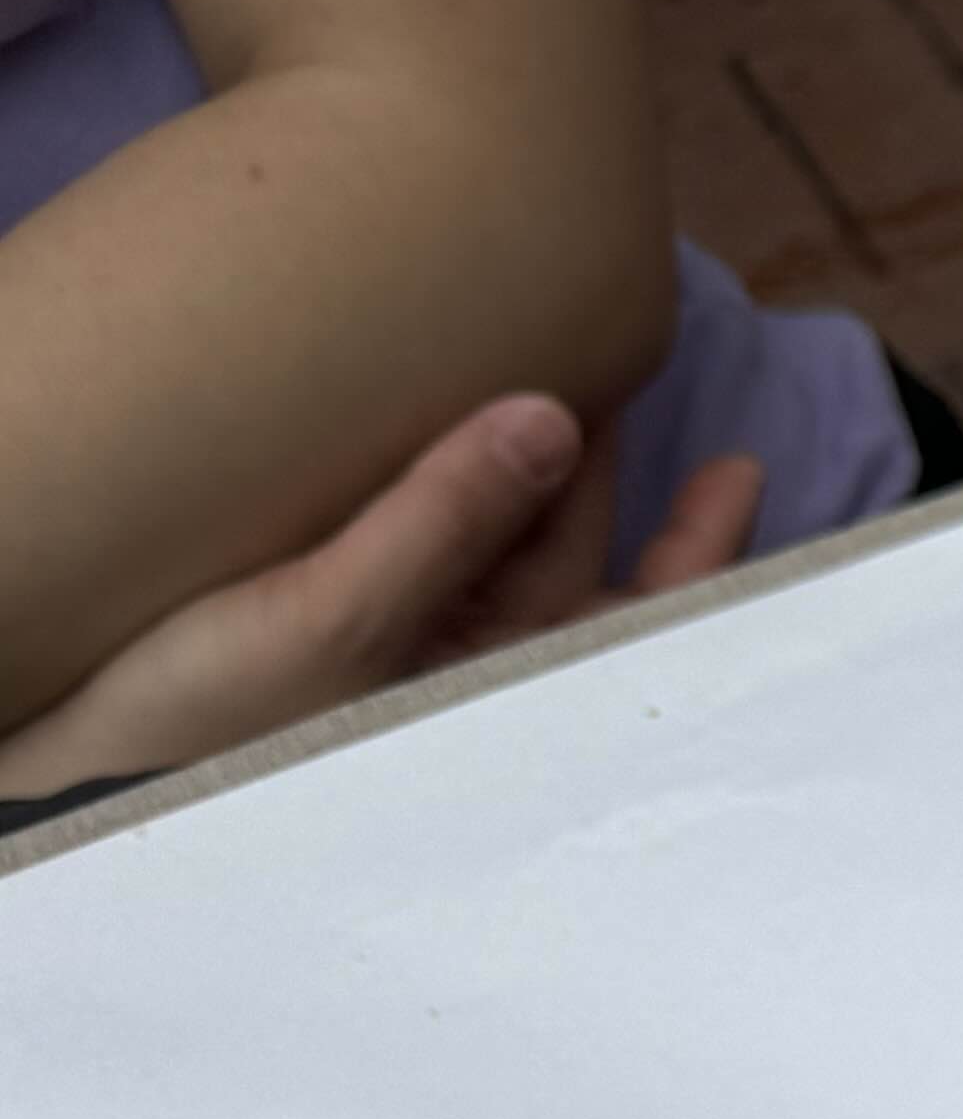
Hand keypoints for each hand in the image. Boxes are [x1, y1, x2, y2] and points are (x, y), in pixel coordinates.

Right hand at [0, 393, 760, 795]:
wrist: (66, 767)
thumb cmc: (197, 725)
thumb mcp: (333, 619)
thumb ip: (440, 520)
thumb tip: (549, 420)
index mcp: (493, 693)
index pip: (630, 617)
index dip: (692, 546)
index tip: (739, 471)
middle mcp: (459, 667)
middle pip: (563, 553)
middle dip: (591, 463)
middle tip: (616, 351)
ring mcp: (395, 632)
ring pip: (491, 531)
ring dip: (517, 450)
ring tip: (545, 361)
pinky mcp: (325, 600)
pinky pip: (413, 524)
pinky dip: (439, 466)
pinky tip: (449, 409)